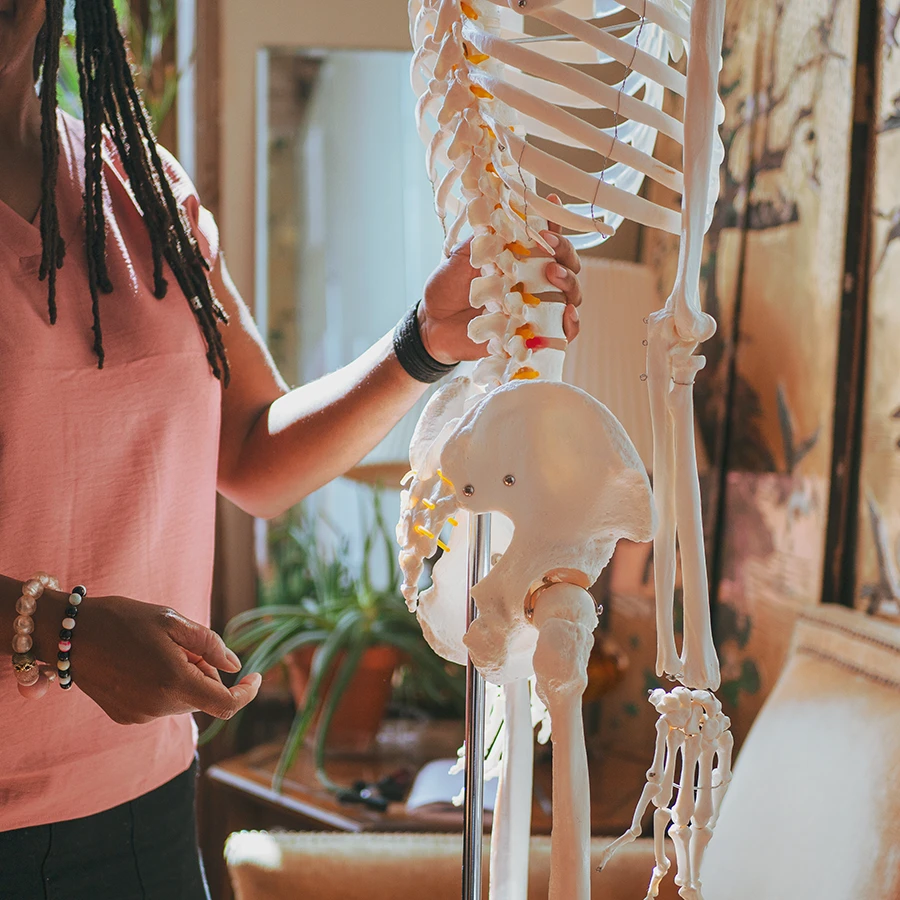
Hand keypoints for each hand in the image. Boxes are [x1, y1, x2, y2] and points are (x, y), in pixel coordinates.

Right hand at [61, 595, 261, 724]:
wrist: (68, 634)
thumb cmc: (124, 619)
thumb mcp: (172, 621)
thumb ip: (209, 644)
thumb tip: (235, 666)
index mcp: (174, 683)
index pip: (225, 704)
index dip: (246, 693)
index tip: (256, 676)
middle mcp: (157, 707)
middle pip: (202, 696)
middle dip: (203, 671)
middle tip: (181, 643)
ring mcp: (139, 716)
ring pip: (182, 700)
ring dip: (183, 678)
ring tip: (156, 650)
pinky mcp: (125, 717)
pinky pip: (160, 704)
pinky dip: (163, 686)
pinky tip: (140, 663)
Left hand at [418, 195, 582, 364]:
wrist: (432, 323)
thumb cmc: (448, 286)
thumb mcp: (462, 254)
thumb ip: (483, 238)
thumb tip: (501, 214)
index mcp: (521, 259)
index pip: (549, 241)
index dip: (556, 227)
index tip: (550, 214)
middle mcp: (535, 283)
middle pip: (569, 267)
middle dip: (565, 256)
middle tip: (550, 253)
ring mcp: (536, 310)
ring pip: (571, 296)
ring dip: (570, 284)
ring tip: (554, 275)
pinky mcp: (532, 337)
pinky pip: (561, 334)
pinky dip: (570, 325)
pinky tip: (567, 314)